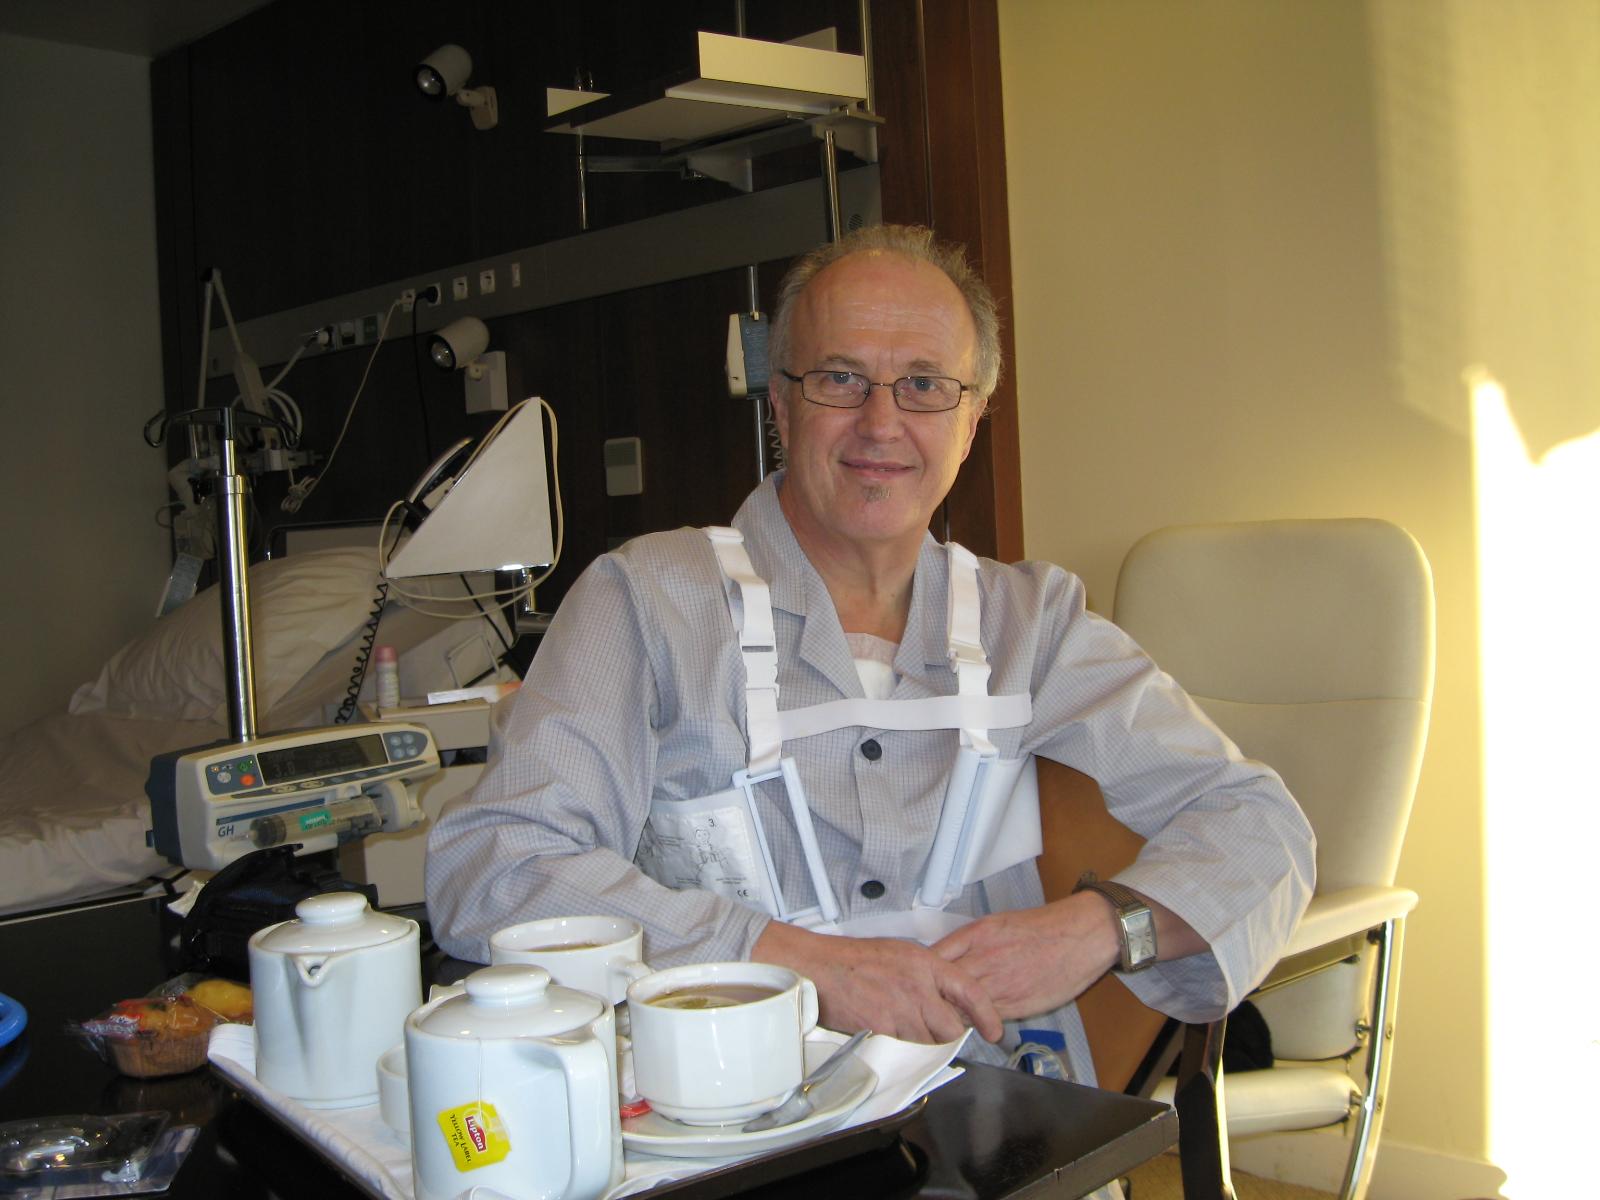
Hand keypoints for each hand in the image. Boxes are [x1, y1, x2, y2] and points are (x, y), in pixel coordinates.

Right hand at [751, 920, 1002, 1043]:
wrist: (821, 968)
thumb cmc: (855, 960)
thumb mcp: (900, 955)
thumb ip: (926, 976)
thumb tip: (943, 999)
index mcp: (926, 964)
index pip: (970, 991)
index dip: (987, 1014)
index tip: (994, 1031)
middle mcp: (919, 986)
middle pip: (951, 1027)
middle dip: (947, 1036)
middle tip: (935, 1033)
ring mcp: (901, 1009)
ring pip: (928, 1043)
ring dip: (922, 1044)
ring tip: (904, 1030)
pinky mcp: (883, 1029)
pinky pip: (904, 1049)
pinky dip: (900, 1049)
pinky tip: (889, 1036)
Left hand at [932, 895, 1120, 1021]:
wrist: (1079, 936)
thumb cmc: (1041, 929)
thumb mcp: (996, 924)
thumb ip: (968, 943)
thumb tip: (943, 959)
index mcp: (976, 936)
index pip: (933, 959)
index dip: (921, 973)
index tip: (914, 981)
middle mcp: (983, 960)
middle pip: (941, 987)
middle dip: (930, 998)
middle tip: (922, 1007)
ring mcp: (999, 985)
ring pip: (961, 1007)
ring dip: (950, 1015)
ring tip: (942, 1021)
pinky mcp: (1016, 1006)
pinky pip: (985, 1019)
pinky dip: (975, 1023)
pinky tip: (972, 1023)